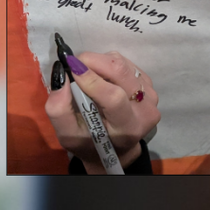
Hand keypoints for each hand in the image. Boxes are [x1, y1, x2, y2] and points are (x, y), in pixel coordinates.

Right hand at [45, 51, 160, 173]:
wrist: (115, 148)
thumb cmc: (89, 143)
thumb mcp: (67, 135)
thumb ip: (59, 109)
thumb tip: (61, 76)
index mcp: (127, 128)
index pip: (114, 97)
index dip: (92, 78)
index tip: (70, 66)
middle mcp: (144, 111)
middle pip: (120, 72)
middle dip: (92, 61)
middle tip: (73, 64)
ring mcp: (150, 96)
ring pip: (121, 63)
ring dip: (99, 62)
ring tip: (87, 75)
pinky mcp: (148, 84)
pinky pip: (125, 62)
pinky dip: (108, 63)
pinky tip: (102, 77)